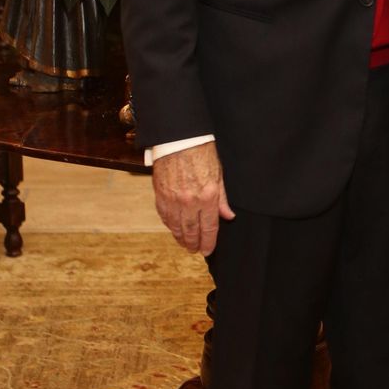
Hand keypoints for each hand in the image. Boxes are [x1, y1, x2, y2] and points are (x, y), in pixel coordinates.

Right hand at [152, 140, 234, 254]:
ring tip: (185, 244)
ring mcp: (173, 200)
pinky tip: (174, 229)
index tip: (208, 250)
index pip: (209, 228)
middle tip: (195, 250)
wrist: (179, 138)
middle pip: (192, 232)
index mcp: (208, 196)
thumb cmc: (201, 152)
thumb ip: (222, 199)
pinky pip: (165, 217)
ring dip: (181, 238)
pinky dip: (170, 225)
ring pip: (176, 227)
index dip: (209, 242)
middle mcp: (190, 201)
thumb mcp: (218, 174)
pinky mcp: (160, 195)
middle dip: (194, 244)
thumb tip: (228, 216)